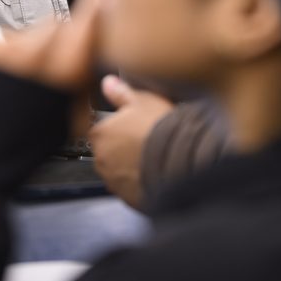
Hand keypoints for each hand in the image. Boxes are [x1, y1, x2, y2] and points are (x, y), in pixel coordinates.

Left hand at [0, 0, 113, 136]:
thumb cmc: (24, 144)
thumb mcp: (70, 116)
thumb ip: (84, 80)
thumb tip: (95, 51)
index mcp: (61, 74)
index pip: (87, 20)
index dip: (98, 4)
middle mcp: (32, 55)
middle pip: (59, 25)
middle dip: (62, 40)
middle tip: (55, 67)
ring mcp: (2, 49)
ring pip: (32, 30)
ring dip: (35, 45)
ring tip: (24, 77)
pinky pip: (6, 37)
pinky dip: (10, 51)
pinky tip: (6, 75)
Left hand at [89, 78, 173, 208]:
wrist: (180, 160)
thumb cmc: (161, 128)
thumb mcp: (142, 99)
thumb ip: (121, 92)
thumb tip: (108, 83)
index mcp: (100, 133)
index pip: (100, 129)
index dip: (118, 127)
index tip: (132, 127)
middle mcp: (101, 159)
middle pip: (108, 151)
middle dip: (123, 148)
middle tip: (145, 141)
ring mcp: (113, 181)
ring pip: (118, 171)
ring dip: (130, 166)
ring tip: (153, 157)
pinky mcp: (127, 197)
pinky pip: (130, 188)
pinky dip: (139, 182)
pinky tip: (156, 172)